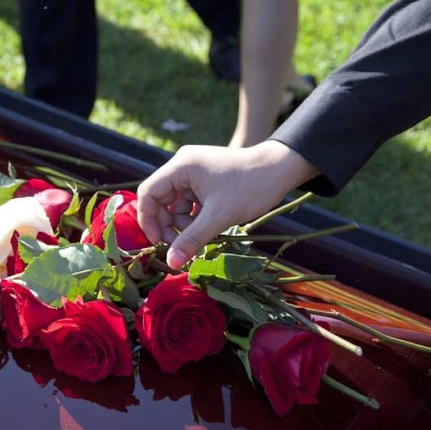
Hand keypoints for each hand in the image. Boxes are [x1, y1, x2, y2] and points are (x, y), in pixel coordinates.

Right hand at [136, 140, 318, 268]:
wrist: (281, 168)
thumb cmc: (251, 186)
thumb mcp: (220, 216)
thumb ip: (193, 239)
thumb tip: (171, 263)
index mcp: (181, 166)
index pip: (148, 193)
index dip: (148, 220)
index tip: (159, 242)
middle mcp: (183, 165)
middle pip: (160, 200)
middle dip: (168, 225)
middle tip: (180, 247)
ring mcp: (194, 172)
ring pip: (175, 204)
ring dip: (183, 224)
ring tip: (201, 238)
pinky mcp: (205, 180)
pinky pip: (189, 202)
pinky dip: (195, 218)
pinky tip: (208, 228)